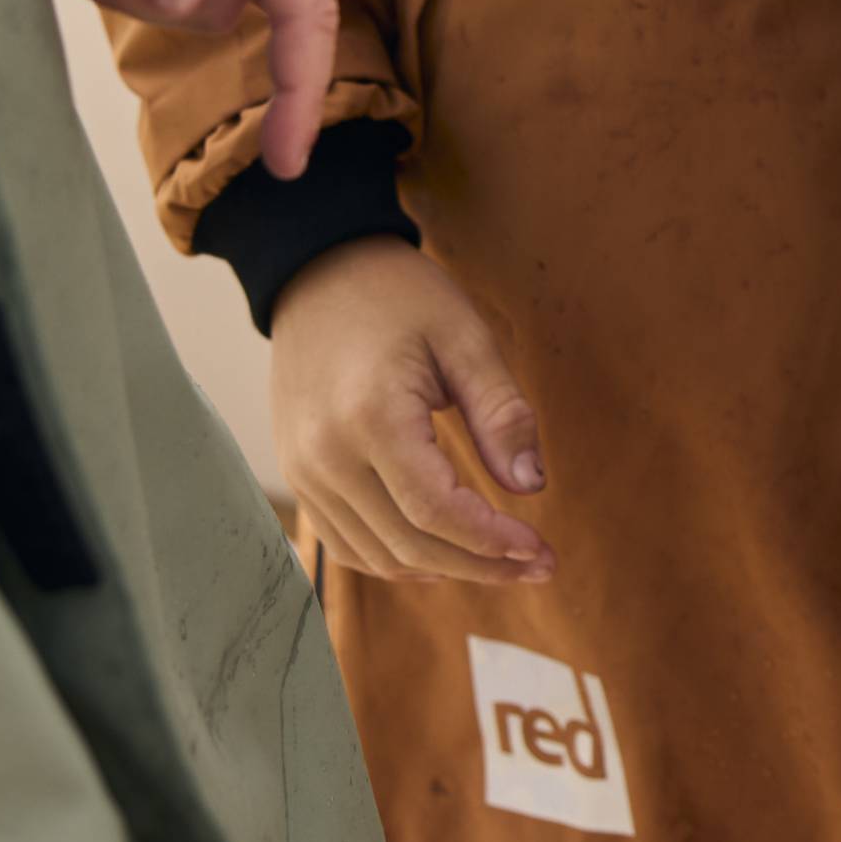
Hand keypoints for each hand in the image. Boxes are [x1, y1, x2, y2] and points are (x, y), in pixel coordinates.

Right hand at [270, 240, 552, 589]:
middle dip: (479, 565)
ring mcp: (303, 470)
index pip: (435, 511)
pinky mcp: (297, 474)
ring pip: (376, 554)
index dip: (492, 542)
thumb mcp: (466, 336)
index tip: (542, 552)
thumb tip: (532, 486)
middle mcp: (325, 457)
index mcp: (370, 419)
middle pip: (408, 545)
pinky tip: (442, 556)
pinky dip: (394, 560)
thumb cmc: (400, 295)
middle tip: (538, 567)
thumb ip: (500, 413)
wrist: (319, 271)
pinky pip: (345, 542)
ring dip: (442, 570)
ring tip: (502, 563)